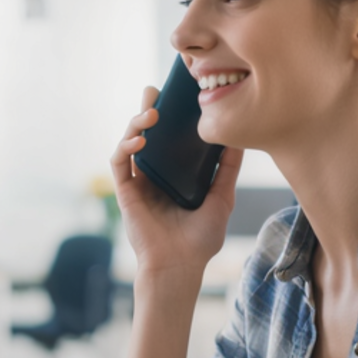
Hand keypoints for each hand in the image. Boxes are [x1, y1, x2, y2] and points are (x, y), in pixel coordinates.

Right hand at [108, 86, 244, 289]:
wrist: (180, 266)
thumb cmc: (200, 239)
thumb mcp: (222, 198)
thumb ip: (228, 170)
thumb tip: (239, 139)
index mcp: (174, 173)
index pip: (169, 136)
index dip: (170, 114)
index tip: (177, 94)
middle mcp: (154, 174)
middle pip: (146, 133)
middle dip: (147, 108)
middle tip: (154, 91)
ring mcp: (138, 182)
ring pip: (129, 142)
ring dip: (136, 122)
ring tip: (151, 112)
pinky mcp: (125, 192)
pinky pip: (119, 162)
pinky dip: (125, 146)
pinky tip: (139, 139)